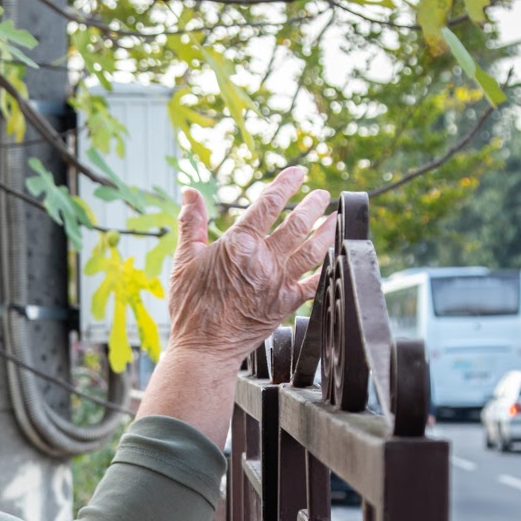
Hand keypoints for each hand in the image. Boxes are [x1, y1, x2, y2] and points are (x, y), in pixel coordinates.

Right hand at [166, 166, 335, 364]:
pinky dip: (326, 267)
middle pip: (296, 224)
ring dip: (325, 230)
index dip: (286, 184)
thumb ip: (191, 222)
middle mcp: (263, 260)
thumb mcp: (184, 259)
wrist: (204, 347)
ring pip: (310, 249)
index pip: (268, 204)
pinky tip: (334, 256)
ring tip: (335, 217)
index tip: (298, 173)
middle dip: (312, 204)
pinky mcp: (286, 303)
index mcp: (239, 244)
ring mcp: (278, 282)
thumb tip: (190, 193)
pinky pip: (314, 283)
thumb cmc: (191, 305)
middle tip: (321, 194)